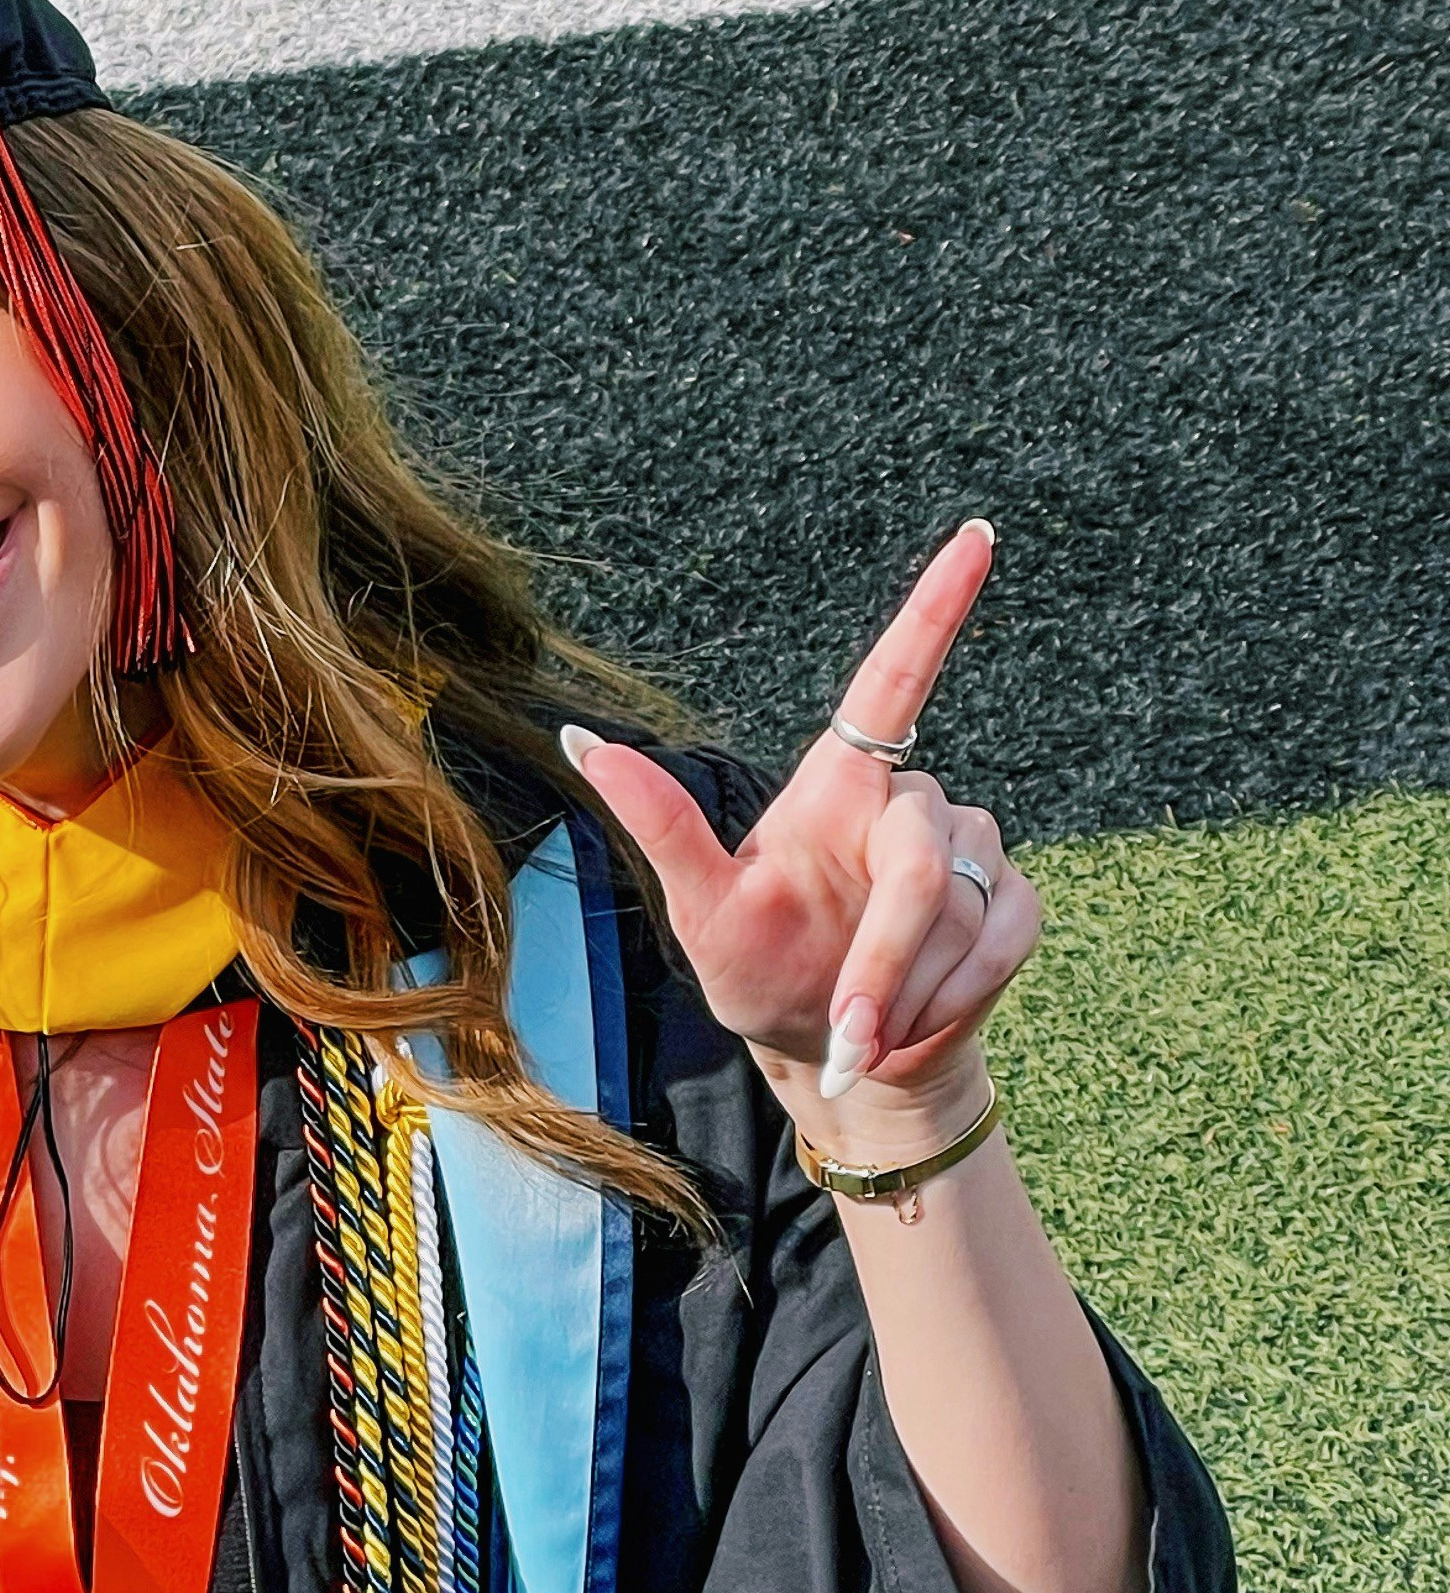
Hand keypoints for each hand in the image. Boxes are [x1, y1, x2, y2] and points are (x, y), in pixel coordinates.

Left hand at [561, 521, 1039, 1154]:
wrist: (832, 1058)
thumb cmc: (760, 974)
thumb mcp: (701, 912)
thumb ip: (661, 826)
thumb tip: (581, 741)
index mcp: (839, 786)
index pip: (894, 678)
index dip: (934, 608)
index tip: (976, 534)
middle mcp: (908, 804)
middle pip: (918, 855)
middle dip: (885, 954)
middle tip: (853, 1029)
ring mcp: (968, 850)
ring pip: (960, 907)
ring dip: (910, 988)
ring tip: (867, 1024)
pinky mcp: (1012, 902)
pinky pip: (1005, 937)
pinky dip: (957, 997)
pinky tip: (916, 1022)